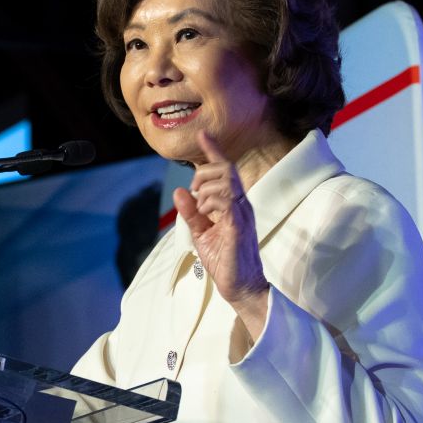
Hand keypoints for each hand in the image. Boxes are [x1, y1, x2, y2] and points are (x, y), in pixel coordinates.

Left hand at [172, 132, 269, 337]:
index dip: (213, 151)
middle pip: (225, 170)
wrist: (240, 286)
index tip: (203, 135)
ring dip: (205, 190)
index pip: (224, 171)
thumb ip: (191, 212)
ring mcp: (242, 214)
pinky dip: (210, 202)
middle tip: (194, 192)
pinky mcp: (239, 226)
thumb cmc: (224, 260)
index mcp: (233, 204)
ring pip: (225, 182)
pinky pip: (226, 202)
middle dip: (203, 173)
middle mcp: (241, 204)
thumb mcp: (201, 233)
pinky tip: (205, 215)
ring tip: (200, 209)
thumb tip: (179, 191)